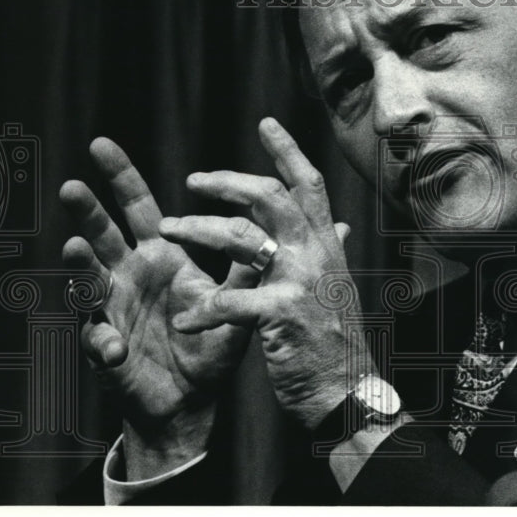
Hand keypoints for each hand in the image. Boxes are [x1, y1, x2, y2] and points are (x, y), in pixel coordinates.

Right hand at [60, 138, 255, 477]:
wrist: (191, 401)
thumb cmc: (209, 346)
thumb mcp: (237, 301)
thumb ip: (251, 263)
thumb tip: (284, 230)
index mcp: (160, 256)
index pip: (138, 207)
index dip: (122, 177)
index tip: (102, 145)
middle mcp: (130, 275)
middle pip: (103, 232)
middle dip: (87, 207)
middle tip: (74, 182)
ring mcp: (112, 309)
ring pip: (88, 278)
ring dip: (81, 264)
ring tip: (75, 247)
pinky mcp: (105, 348)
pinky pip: (98, 339)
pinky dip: (103, 340)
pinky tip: (111, 344)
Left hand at [158, 117, 372, 430]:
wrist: (349, 393)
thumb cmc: (335, 342)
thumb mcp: (337, 287)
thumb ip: (332, 250)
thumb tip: (343, 224)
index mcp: (327, 246)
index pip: (309, 185)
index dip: (287, 151)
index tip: (265, 123)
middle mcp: (316, 255)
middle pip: (271, 197)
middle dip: (227, 182)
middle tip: (193, 181)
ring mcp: (300, 282)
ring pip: (244, 237)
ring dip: (199, 229)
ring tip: (167, 230)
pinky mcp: (282, 315)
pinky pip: (232, 302)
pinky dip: (204, 312)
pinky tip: (184, 322)